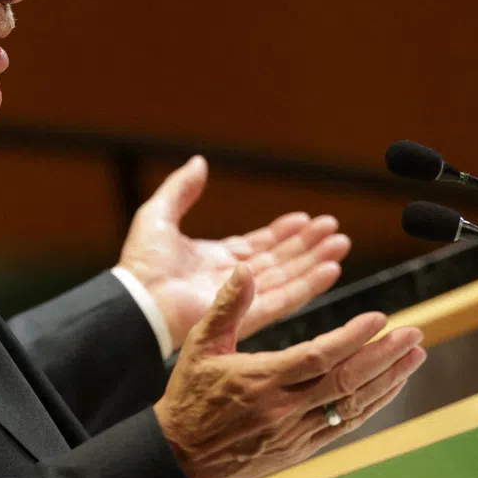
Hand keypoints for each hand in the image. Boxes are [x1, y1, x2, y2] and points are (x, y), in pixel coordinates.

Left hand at [117, 156, 351, 349]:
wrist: (137, 301)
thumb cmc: (141, 264)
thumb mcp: (160, 214)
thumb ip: (181, 189)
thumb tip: (198, 162)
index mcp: (215, 259)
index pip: (259, 245)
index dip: (283, 232)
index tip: (306, 220)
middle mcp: (233, 279)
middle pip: (280, 260)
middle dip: (308, 245)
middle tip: (335, 230)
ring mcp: (242, 298)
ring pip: (288, 277)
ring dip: (315, 261)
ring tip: (340, 244)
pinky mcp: (248, 314)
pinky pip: (285, 299)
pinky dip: (309, 285)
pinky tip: (330, 269)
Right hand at [154, 266, 425, 477]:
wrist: (182, 456)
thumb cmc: (190, 396)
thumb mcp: (200, 345)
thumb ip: (227, 306)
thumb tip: (245, 270)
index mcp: (260, 380)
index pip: (318, 356)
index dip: (353, 338)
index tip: (380, 318)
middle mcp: (283, 409)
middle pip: (346, 381)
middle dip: (385, 357)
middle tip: (415, 334)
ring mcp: (295, 432)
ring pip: (352, 406)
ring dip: (388, 381)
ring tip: (414, 357)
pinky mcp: (300, 448)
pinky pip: (344, 426)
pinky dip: (371, 405)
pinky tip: (388, 388)